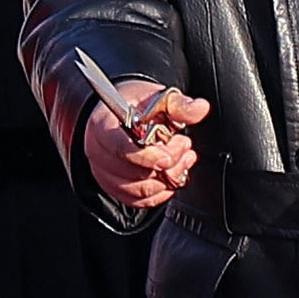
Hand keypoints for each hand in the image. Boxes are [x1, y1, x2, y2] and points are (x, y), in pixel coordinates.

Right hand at [81, 79, 208, 211]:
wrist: (116, 114)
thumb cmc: (131, 105)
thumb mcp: (154, 96)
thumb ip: (178, 105)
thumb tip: (199, 109)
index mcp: (103, 126)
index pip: (121, 148)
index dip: (148, 156)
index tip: (169, 156)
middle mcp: (99, 153)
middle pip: (134, 172)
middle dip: (168, 163)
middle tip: (183, 145)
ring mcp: (105, 174)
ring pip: (140, 190)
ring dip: (169, 177)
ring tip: (182, 157)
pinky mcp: (115, 189)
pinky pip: (141, 201)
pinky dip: (162, 191)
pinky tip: (172, 174)